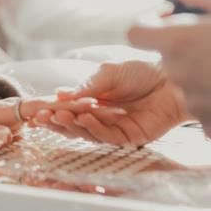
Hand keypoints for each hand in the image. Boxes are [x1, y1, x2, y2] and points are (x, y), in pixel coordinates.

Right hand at [42, 59, 191, 145]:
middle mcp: (101, 115)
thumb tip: (61, 94)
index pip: (68, 108)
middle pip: (73, 124)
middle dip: (56, 121)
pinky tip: (86, 116)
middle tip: (42, 118)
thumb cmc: (142, 71)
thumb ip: (87, 85)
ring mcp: (114, 128)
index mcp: (93, 99)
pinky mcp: (129, 138)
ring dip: (72, 125)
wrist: (173, 79)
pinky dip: (94, 127)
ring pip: (87, 132)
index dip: (52, 110)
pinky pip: (107, 137)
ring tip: (60, 115)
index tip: (37, 110)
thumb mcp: (108, 72)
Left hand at [127, 0, 210, 141]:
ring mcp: (193, 105)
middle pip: (168, 57)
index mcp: (180, 40)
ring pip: (189, 84)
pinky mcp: (210, 129)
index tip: (174, 21)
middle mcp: (179, 75)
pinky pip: (206, 109)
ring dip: (206, 76)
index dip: (151, 24)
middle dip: (189, 49)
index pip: (135, 32)